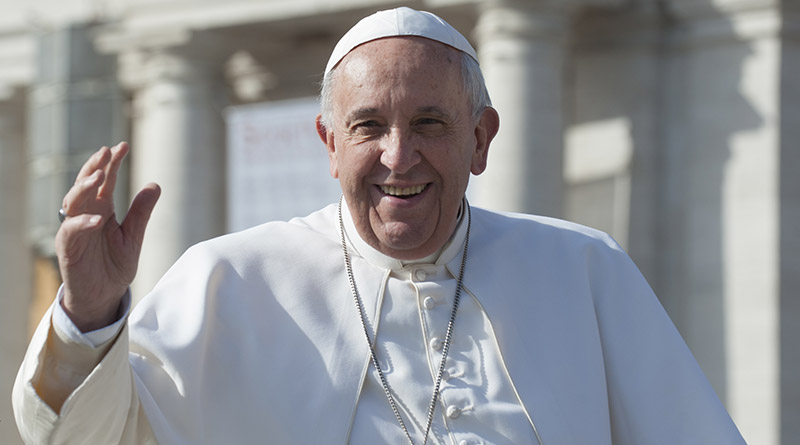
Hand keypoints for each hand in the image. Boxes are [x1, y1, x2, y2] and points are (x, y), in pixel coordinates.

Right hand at [56, 142, 160, 331]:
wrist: (105, 294)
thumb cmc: (115, 265)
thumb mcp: (134, 236)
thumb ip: (141, 212)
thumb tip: (155, 184)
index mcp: (102, 209)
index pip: (105, 180)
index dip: (112, 162)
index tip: (123, 145)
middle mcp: (86, 214)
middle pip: (85, 184)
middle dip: (94, 166)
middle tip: (106, 152)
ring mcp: (75, 229)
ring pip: (73, 201)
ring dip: (84, 188)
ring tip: (99, 177)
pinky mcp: (68, 247)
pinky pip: (72, 231)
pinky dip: (84, 223)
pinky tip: (99, 218)